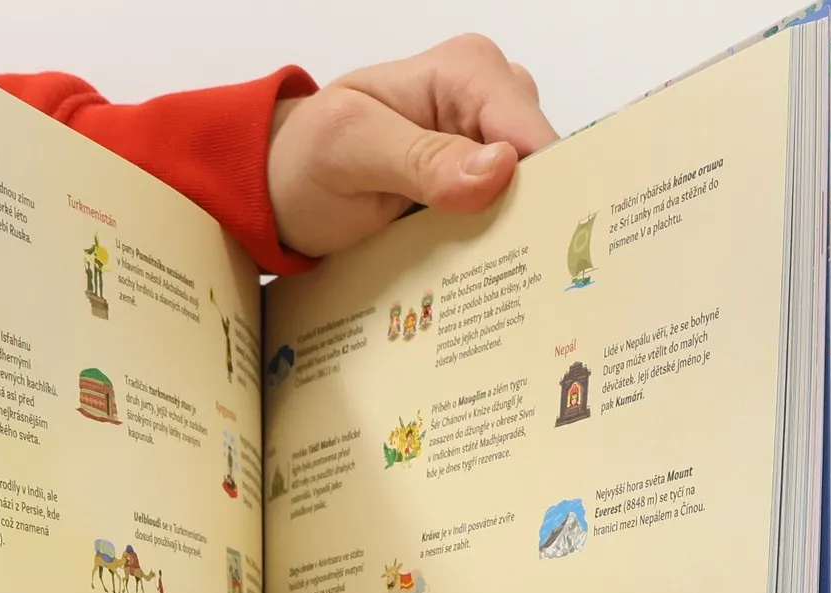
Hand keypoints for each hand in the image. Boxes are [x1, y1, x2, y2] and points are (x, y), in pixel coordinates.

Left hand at [268, 34, 556, 258]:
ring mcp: (487, 145)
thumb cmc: (306, 159)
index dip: (549, 192)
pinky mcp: (478, 185)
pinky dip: (498, 246)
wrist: (280, 187)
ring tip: (497, 282)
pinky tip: (483, 274)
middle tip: (518, 279)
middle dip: (535, 221)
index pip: (533, 134)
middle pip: (545, 168)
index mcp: (466, 72)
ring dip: (516, 240)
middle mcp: (488, 100)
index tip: (547, 251)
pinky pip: (507, 217)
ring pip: (533, 198)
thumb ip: (421, 159)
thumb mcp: (352, 152)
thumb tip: (498, 170)